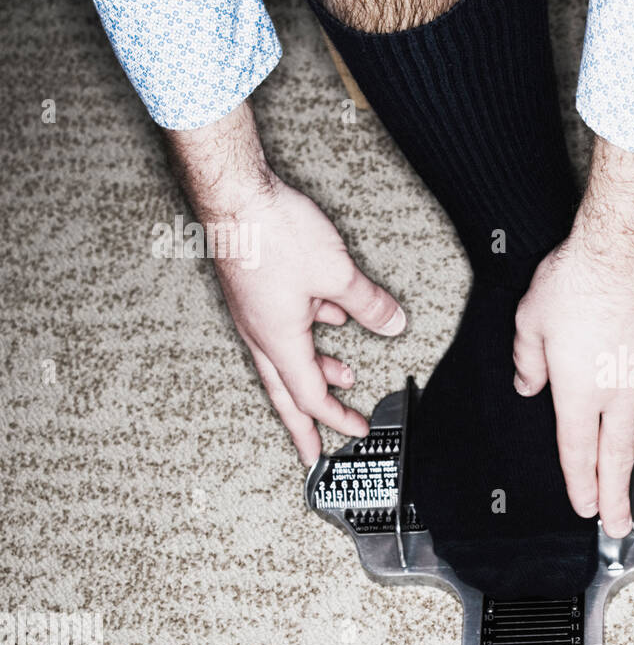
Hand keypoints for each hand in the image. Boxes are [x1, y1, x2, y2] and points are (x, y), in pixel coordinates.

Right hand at [212, 179, 406, 463]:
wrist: (232, 193)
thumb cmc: (271, 232)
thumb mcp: (337, 274)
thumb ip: (368, 303)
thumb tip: (391, 323)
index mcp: (278, 340)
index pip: (311, 396)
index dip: (336, 418)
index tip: (355, 431)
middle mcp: (260, 332)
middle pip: (286, 392)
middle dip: (305, 423)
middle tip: (314, 451)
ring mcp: (254, 311)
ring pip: (285, 356)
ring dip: (315, 369)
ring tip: (343, 374)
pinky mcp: (255, 290)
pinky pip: (284, 324)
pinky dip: (310, 329)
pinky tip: (332, 315)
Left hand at [513, 137, 633, 536]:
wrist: (633, 244)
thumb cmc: (582, 275)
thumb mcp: (531, 318)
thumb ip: (528, 358)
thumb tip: (528, 382)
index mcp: (580, 391)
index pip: (578, 451)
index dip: (580, 484)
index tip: (584, 507)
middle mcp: (619, 390)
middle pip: (618, 456)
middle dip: (616, 496)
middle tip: (618, 523)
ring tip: (631, 472)